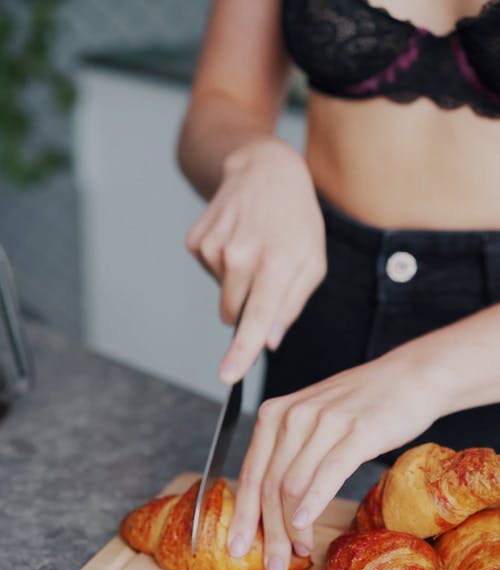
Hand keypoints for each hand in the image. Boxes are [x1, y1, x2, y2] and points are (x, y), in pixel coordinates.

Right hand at [186, 137, 326, 382]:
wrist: (265, 170)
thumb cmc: (296, 221)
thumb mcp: (312, 262)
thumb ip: (292, 305)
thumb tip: (269, 340)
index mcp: (276, 263)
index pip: (257, 317)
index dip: (242, 351)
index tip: (228, 376)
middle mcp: (241, 255)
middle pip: (235, 314)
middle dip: (249, 306)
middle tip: (266, 271)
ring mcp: (215, 246)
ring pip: (222, 296)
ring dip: (237, 284)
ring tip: (253, 250)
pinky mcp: (197, 241)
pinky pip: (209, 274)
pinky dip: (222, 266)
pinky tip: (237, 239)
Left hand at [226, 348, 447, 569]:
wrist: (410, 377)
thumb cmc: (360, 406)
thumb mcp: (312, 421)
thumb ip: (287, 453)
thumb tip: (267, 507)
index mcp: (274, 415)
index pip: (250, 474)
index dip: (244, 516)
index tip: (238, 548)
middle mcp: (292, 416)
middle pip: (269, 485)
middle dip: (267, 532)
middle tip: (273, 565)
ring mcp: (324, 422)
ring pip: (293, 485)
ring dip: (292, 527)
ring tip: (300, 551)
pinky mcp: (356, 431)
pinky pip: (327, 473)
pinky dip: (312, 502)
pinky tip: (305, 523)